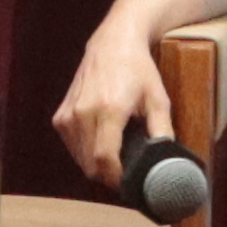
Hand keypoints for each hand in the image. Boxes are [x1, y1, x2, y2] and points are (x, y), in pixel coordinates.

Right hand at [53, 32, 176, 178]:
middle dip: (108, 175)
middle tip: (126, 173)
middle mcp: (83, 113)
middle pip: (90, 165)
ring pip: (79, 159)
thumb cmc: (139, 70)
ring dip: (95, 165)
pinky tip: (99, 143)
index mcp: (109, 110)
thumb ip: (162, 131)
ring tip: (114, 157)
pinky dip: (84, 153)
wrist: (113, 43)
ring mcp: (68, 115)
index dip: (116, 178)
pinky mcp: (60, 116)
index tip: (129, 183)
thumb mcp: (159, 99)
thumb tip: (167, 161)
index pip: (104, 159)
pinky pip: (71, 147)